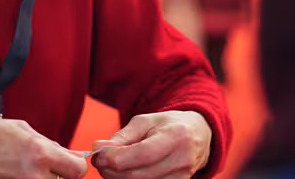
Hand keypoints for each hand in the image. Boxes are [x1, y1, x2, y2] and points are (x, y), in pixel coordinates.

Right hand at [0, 117, 87, 178]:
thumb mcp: (17, 127)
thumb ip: (45, 142)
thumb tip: (64, 153)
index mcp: (38, 153)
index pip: (77, 170)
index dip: (73, 165)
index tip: (67, 163)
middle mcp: (32, 176)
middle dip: (58, 175)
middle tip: (45, 168)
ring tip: (24, 170)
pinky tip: (12, 175)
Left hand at [91, 111, 211, 177]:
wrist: (196, 136)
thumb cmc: (167, 126)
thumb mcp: (145, 121)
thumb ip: (122, 136)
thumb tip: (98, 148)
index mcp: (176, 136)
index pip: (143, 154)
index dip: (117, 158)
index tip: (99, 154)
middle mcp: (182, 160)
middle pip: (139, 175)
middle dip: (112, 170)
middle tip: (99, 160)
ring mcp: (181, 178)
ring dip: (118, 178)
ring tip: (111, 165)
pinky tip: (123, 172)